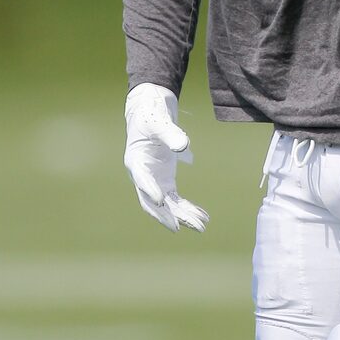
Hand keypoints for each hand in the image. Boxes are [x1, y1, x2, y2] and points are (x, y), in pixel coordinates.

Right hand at [123, 84, 208, 232]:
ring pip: (168, 205)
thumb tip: (184, 147)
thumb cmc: (151, 115)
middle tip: (182, 227)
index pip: (142, 180)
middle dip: (168, 215)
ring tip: (202, 226)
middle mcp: (143, 176)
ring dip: (184, 216)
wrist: (151, 112)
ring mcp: (154, 180)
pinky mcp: (165, 181)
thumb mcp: (159, 122)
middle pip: (153, 201)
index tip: (161, 201)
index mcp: (135, 161)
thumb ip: (170, 134)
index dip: (150, 190)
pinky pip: (177, 199)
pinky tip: (203, 217)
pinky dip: (189, 208)